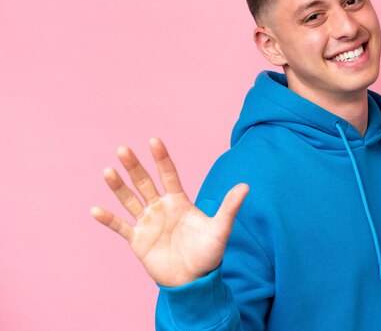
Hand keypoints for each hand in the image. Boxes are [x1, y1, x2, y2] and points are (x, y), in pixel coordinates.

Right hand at [91, 138, 248, 286]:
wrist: (195, 280)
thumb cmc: (209, 253)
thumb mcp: (220, 228)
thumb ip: (229, 207)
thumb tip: (246, 186)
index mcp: (179, 201)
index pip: (168, 174)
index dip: (161, 158)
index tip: (154, 140)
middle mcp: (161, 208)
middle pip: (145, 182)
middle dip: (134, 166)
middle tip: (124, 149)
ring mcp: (147, 223)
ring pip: (130, 200)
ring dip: (118, 187)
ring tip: (108, 170)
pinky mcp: (138, 240)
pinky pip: (120, 227)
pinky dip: (108, 220)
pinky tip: (95, 210)